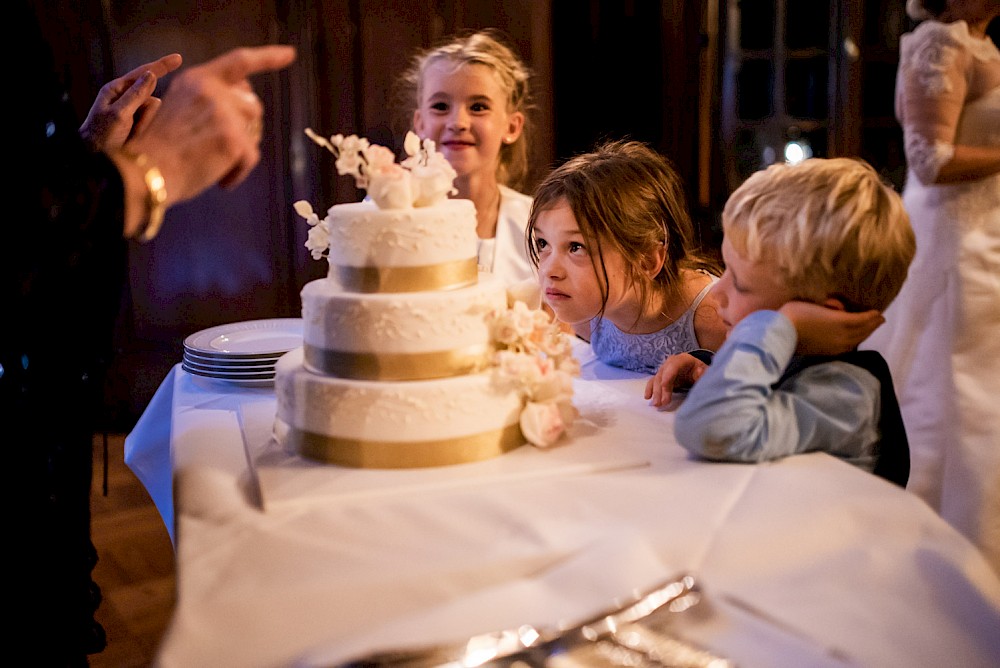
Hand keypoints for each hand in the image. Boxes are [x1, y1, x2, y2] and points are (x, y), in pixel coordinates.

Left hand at [79, 53, 182, 151]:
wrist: (95, 159)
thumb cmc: (101, 137)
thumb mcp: (119, 114)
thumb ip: (136, 94)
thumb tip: (150, 75)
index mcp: (116, 90)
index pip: (143, 73)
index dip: (162, 66)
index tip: (178, 58)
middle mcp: (125, 99)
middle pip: (150, 97)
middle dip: (147, 114)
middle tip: (133, 129)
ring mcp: (132, 112)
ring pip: (154, 112)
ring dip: (145, 125)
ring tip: (130, 136)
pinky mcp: (137, 124)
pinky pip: (152, 124)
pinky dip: (145, 131)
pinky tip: (133, 139)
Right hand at [119, 45, 296, 207]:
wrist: (146, 172)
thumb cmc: (162, 149)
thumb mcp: (181, 108)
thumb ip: (211, 99)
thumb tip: (249, 103)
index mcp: (198, 79)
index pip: (240, 61)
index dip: (268, 57)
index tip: (290, 54)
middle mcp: (213, 90)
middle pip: (253, 106)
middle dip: (245, 128)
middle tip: (222, 148)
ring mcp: (224, 113)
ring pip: (254, 132)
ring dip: (241, 150)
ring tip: (214, 162)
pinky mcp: (234, 139)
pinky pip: (251, 158)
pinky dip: (237, 173)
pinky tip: (219, 179)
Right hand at [644, 352, 709, 408]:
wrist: (695, 368)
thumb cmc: (700, 369)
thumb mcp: (705, 370)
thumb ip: (703, 372)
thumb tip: (699, 372)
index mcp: (682, 359)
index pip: (673, 366)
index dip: (668, 375)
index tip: (664, 386)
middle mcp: (670, 363)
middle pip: (663, 375)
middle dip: (661, 389)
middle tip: (662, 402)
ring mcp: (664, 370)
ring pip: (657, 380)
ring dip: (655, 392)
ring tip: (656, 404)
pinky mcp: (660, 377)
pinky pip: (653, 382)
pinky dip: (650, 389)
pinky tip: (647, 397)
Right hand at [780, 300, 883, 354]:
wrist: (781, 333)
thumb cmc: (795, 313)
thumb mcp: (815, 303)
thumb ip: (831, 306)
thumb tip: (838, 308)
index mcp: (841, 321)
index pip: (863, 319)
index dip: (872, 316)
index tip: (878, 311)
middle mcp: (843, 336)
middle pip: (863, 331)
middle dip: (873, 325)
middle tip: (879, 319)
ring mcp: (836, 347)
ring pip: (857, 341)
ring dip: (866, 334)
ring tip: (870, 328)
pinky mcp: (828, 353)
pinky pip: (848, 348)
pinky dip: (855, 342)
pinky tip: (855, 340)